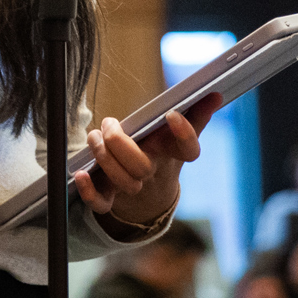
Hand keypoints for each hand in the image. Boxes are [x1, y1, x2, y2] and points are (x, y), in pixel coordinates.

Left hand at [71, 93, 223, 225]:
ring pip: (123, 183)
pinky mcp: (111, 198)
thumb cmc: (159, 150)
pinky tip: (81, 174)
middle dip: (121, 145)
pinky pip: (102, 204)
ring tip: (95, 137)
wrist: (148, 189)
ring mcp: (132, 187)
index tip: (171, 114)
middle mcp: (153, 171)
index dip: (184, 133)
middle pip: (143, 168)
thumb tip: (215, 93)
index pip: (188, 149)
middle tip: (109, 125)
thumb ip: (194, 114)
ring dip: (104, 158)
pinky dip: (90, 191)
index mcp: (171, 153)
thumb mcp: (175, 132)